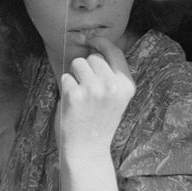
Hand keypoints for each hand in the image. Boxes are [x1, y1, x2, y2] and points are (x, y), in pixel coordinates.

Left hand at [56, 35, 134, 158]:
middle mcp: (112, 86)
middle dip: (86, 68)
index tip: (93, 40)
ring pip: (77, 63)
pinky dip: (66, 88)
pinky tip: (72, 104)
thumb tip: (95, 45)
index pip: (114, 51)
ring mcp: (93, 89)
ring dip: (75, 75)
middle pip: (93, 58)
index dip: (102, 43)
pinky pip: (65, 77)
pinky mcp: (74, 94)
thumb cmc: (99, 121)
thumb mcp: (116, 97)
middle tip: (88, 90)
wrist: (87, 150)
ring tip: (81, 96)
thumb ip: (111, 74)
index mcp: (126, 85)